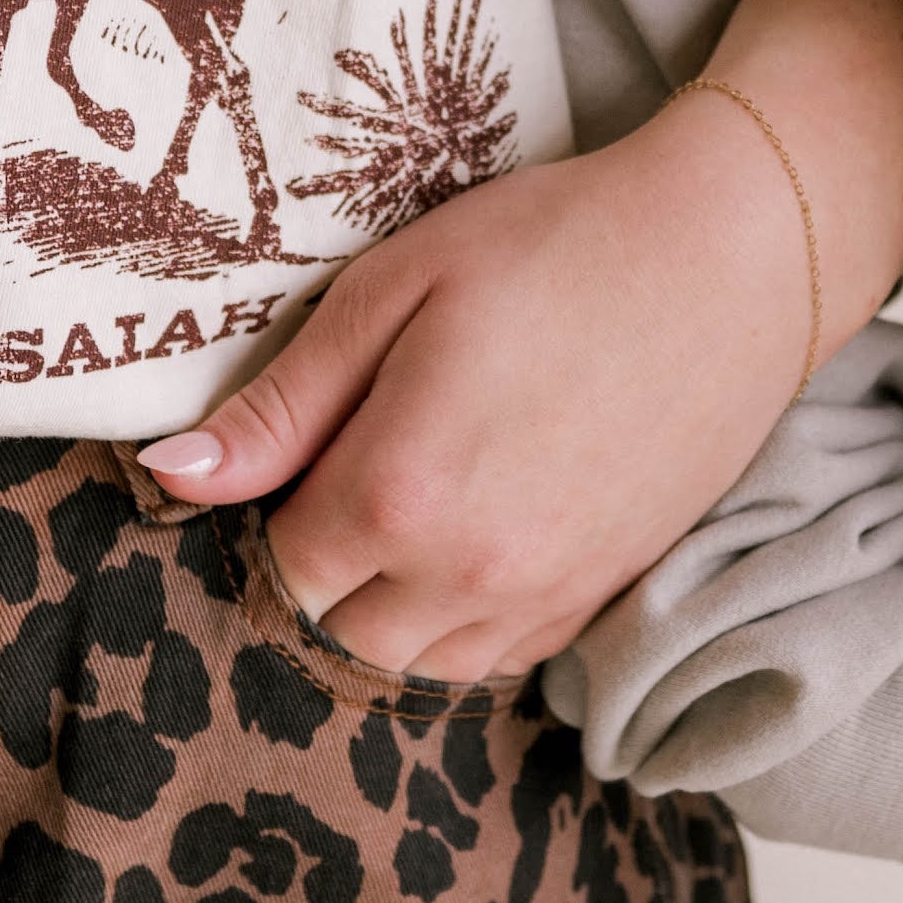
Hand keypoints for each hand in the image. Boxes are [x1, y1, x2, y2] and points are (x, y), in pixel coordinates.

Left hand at [136, 99, 816, 677]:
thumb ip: (281, 401)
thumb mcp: (397, 288)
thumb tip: (170, 476)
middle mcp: (468, 572)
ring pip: (419, 659)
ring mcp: (544, 595)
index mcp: (398, 493)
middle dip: (326, 563)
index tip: (304, 439)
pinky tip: (481, 529)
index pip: (279, 561)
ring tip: (419, 497)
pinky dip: (467, 617)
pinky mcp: (604, 593)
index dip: (273, 501)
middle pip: (340, 628)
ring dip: (393, 601)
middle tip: (357, 462)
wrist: (732, 252)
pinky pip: (500, 657)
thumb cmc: (556, 243)